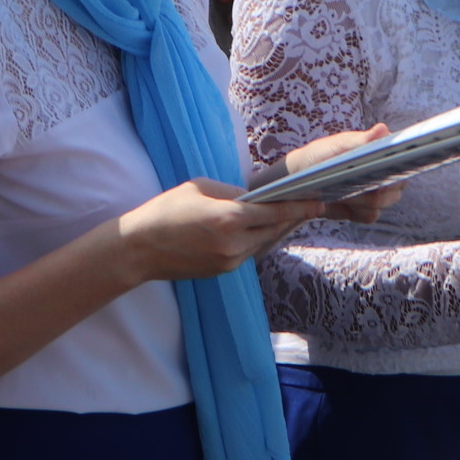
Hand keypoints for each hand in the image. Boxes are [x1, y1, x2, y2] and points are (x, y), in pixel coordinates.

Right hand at [117, 178, 312, 281]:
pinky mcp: (222, 271)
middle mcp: (234, 244)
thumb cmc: (166, 210)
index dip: (299, 207)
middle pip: (273, 229)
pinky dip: (257, 239)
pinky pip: (249, 252)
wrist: (139, 249)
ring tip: (289, 214)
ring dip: (275, 229)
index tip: (319, 201)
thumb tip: (253, 198)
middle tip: (310, 203)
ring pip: (263, 242)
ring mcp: (229, 262)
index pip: (274, 212)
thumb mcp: (201, 187)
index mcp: (229, 219)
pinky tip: (261, 228)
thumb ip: (232, 193)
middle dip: (291, 217)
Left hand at [282, 126, 402, 224]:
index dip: (398, 168)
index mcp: (381, 151)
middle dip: (378, 190)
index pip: (402, 159)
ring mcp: (376, 192)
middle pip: (396, 186)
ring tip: (342, 193)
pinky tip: (342, 203)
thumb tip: (383, 130)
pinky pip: (370, 216)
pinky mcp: (365, 210)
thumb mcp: (337, 146)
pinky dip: (356, 211)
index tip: (384, 175)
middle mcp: (384, 172)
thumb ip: (360, 140)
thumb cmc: (319, 156)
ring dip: (363, 200)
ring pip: (383, 203)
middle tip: (356, 186)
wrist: (300, 179)